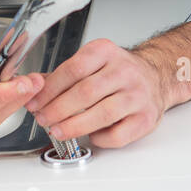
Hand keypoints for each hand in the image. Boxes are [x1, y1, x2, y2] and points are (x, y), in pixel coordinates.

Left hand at [24, 38, 165, 148]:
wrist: (156, 77)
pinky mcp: (146, 118)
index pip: (73, 69)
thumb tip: (33, 87)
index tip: (35, 102)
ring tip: (58, 131)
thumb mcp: (93, 62)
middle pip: (85, 92)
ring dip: (74, 126)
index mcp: (106, 52)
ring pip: (102, 114)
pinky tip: (90, 135)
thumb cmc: (118, 73)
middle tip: (43, 118)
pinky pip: (119, 134)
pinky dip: (100, 138)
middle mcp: (124, 71)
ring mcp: (137, 95)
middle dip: (58, 109)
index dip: (49, 89)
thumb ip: (64, 75)